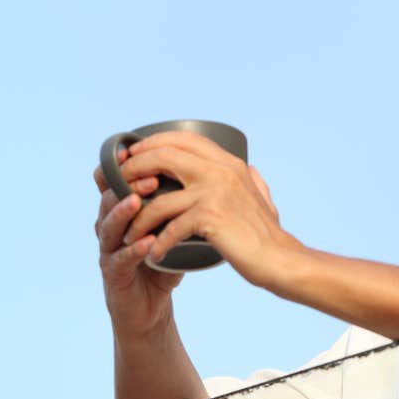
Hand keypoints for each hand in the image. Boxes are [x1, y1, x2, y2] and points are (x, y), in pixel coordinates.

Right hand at [94, 147, 184, 338]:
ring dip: (123, 212)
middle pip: (109, 197)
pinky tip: (146, 244)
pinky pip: (119, 259)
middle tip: (150, 176)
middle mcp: (111, 225)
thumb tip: (217, 172)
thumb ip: (185, 202)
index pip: (117, 180)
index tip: (146, 151)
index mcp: (123, 210)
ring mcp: (108, 250)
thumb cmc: (164, 263)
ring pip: (108, 225)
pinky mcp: (112, 275)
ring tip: (139, 201)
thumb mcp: (174, 228)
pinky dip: (133, 250)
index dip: (127, 166)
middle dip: (127, 184)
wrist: (152, 307)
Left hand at [116, 131, 304, 291]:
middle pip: (163, 155)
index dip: (152, 143)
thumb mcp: (263, 197)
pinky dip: (157, 244)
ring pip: (159, 197)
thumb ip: (254, 181)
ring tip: (129, 234)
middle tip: (118, 187)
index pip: (183, 138)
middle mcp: (221, 170)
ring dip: (138, 218)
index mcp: (229, 163)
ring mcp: (215, 192)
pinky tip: (153, 255)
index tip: (131, 157)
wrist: (280, 260)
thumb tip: (250, 170)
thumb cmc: (268, 235)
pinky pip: (169, 227)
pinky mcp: (210, 217)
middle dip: (134, 169)